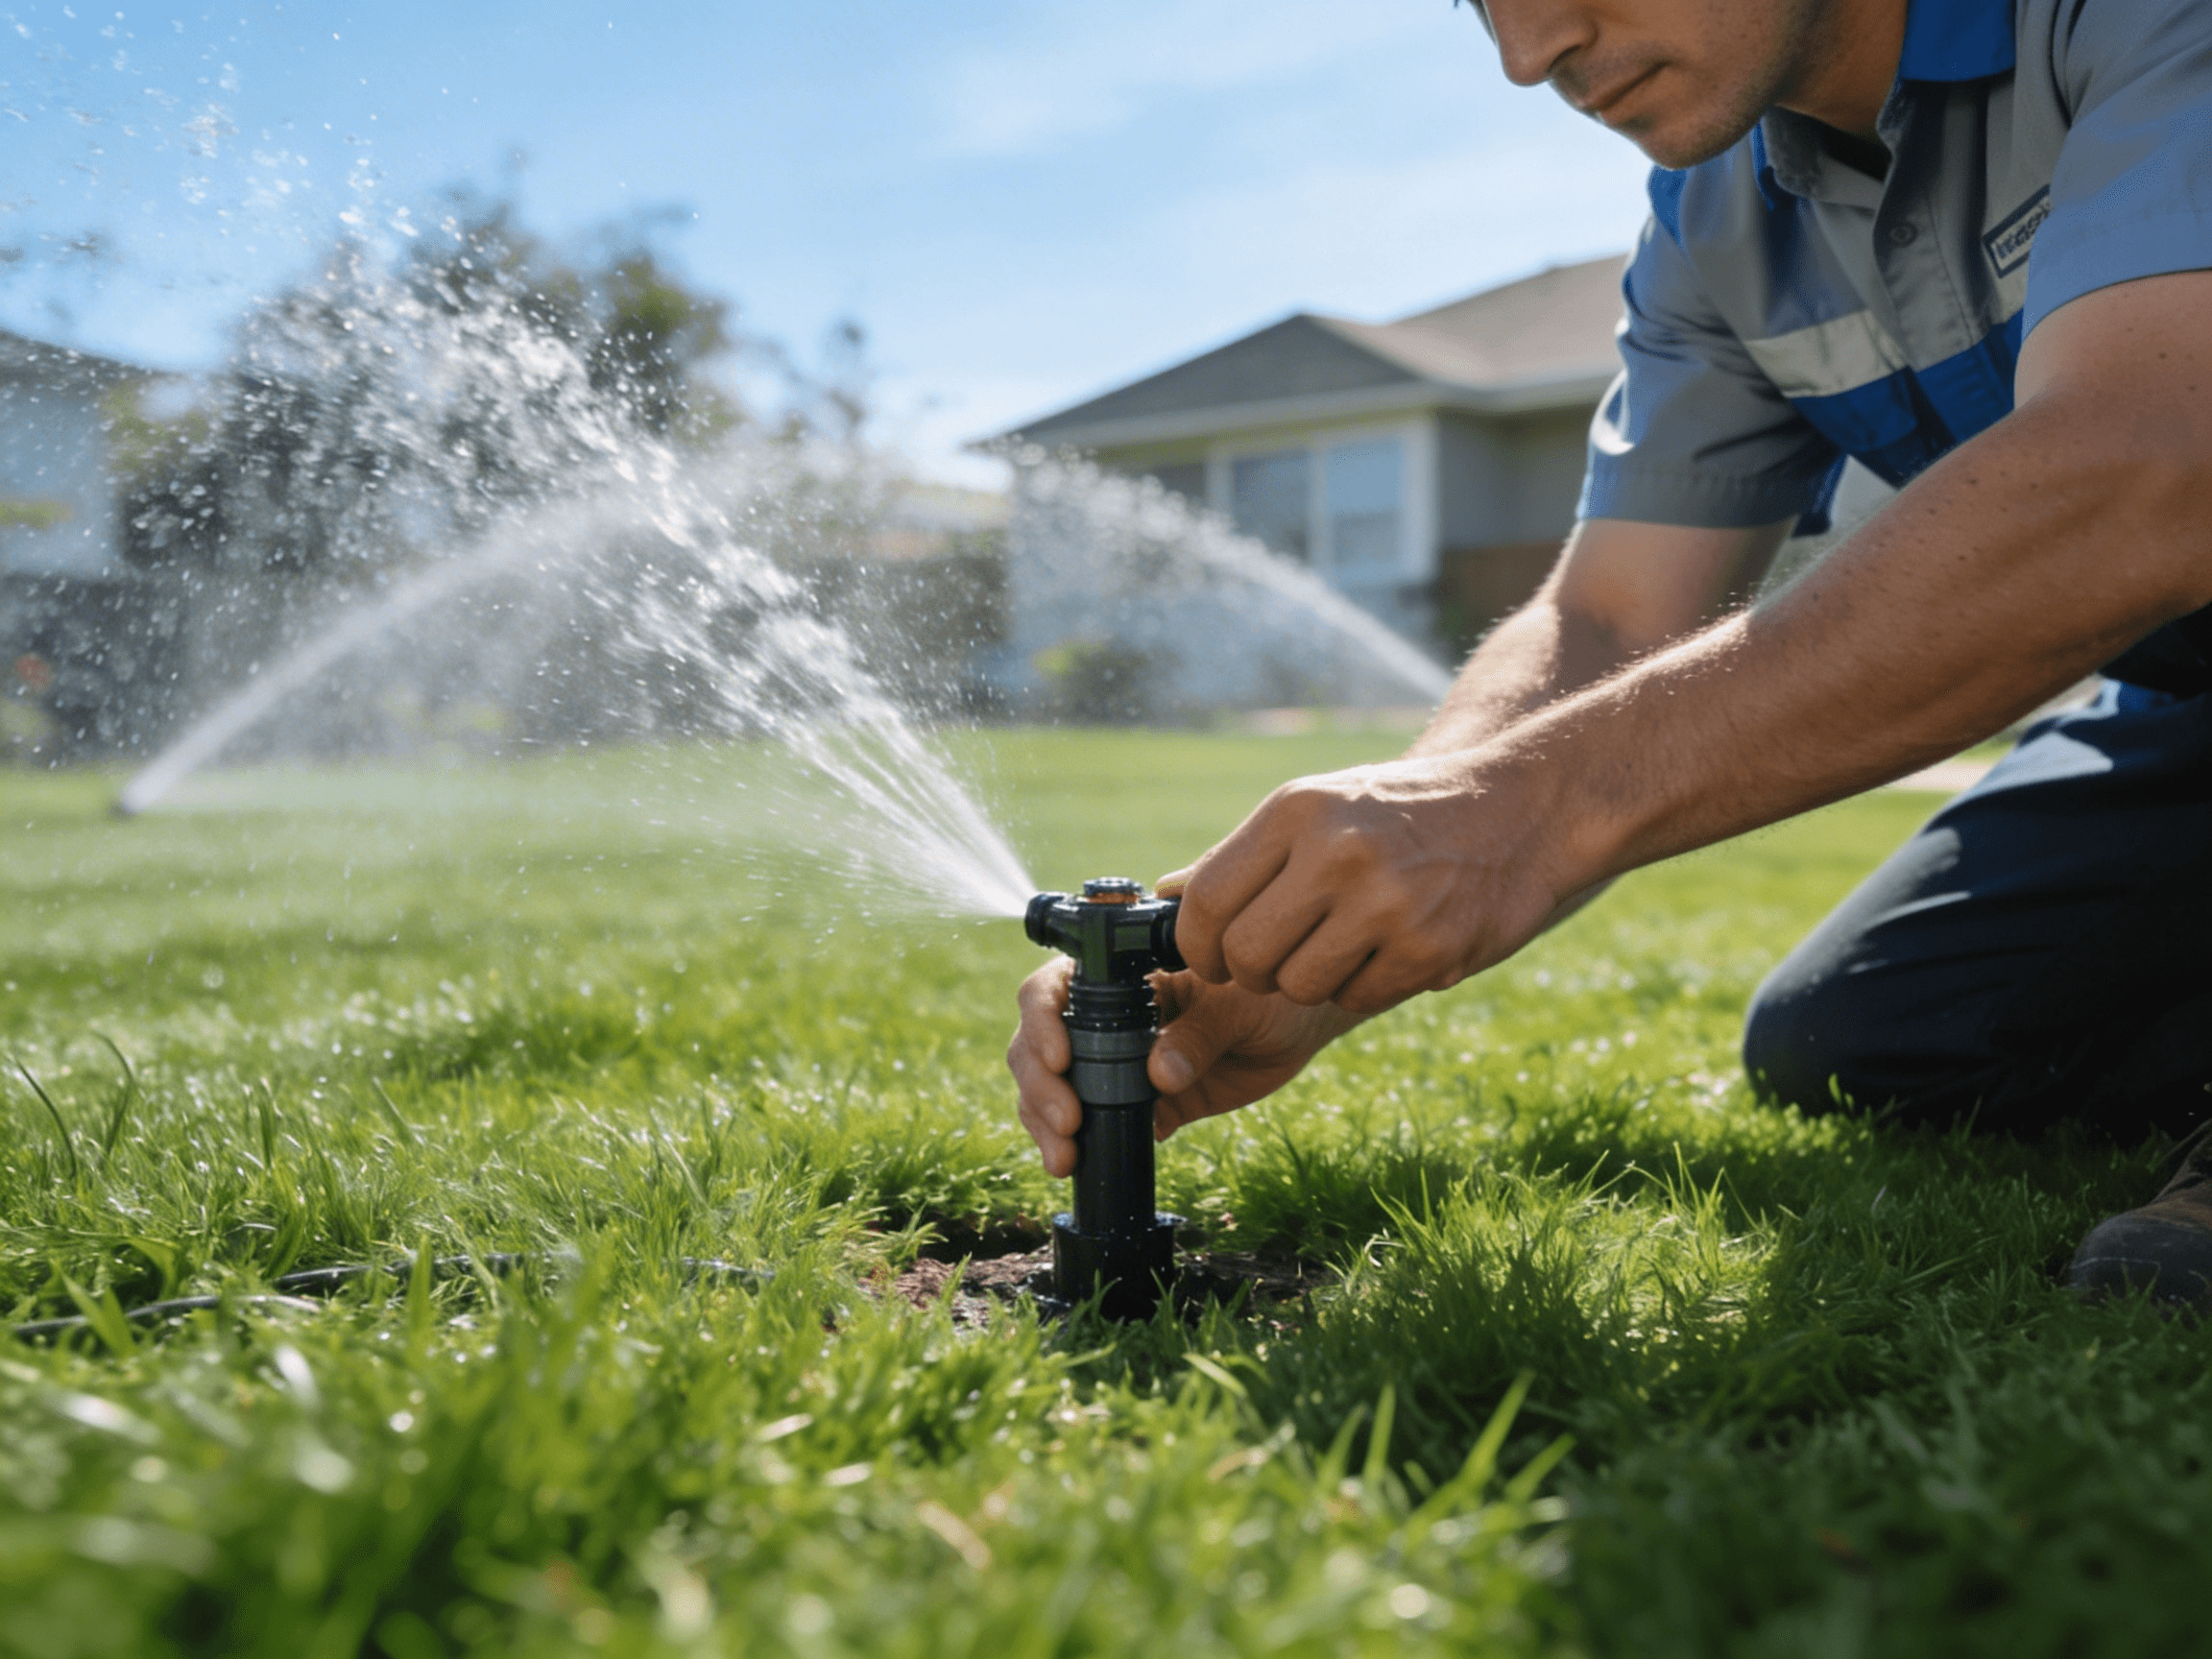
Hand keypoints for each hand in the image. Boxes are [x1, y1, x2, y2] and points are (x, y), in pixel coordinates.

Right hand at [1008, 956, 1357, 1177]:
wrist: (1299, 1026)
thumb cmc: (1267, 991)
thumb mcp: (1237, 1004)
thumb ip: (1199, 1033)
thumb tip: (1159, 1076)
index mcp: (1119, 974)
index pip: (1053, 985)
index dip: (1043, 1018)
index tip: (1061, 1058)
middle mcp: (1103, 1016)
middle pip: (1036, 1043)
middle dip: (1040, 1084)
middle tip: (1067, 1119)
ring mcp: (1114, 1062)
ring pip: (1051, 1087)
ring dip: (1044, 1120)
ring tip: (1064, 1156)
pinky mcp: (1138, 1103)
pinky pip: (1093, 1123)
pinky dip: (1074, 1145)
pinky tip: (1076, 1162)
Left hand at [1169, 752, 1573, 1017]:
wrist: (1523, 808)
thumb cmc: (1401, 814)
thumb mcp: (1319, 809)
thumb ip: (1244, 858)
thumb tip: (1163, 898)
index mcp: (1298, 811)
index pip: (1206, 900)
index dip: (1195, 944)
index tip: (1209, 955)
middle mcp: (1338, 852)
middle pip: (1244, 957)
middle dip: (1248, 974)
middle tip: (1276, 960)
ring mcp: (1387, 904)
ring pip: (1295, 987)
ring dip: (1309, 980)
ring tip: (1344, 943)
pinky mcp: (1428, 949)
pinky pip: (1355, 999)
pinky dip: (1363, 985)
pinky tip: (1390, 947)